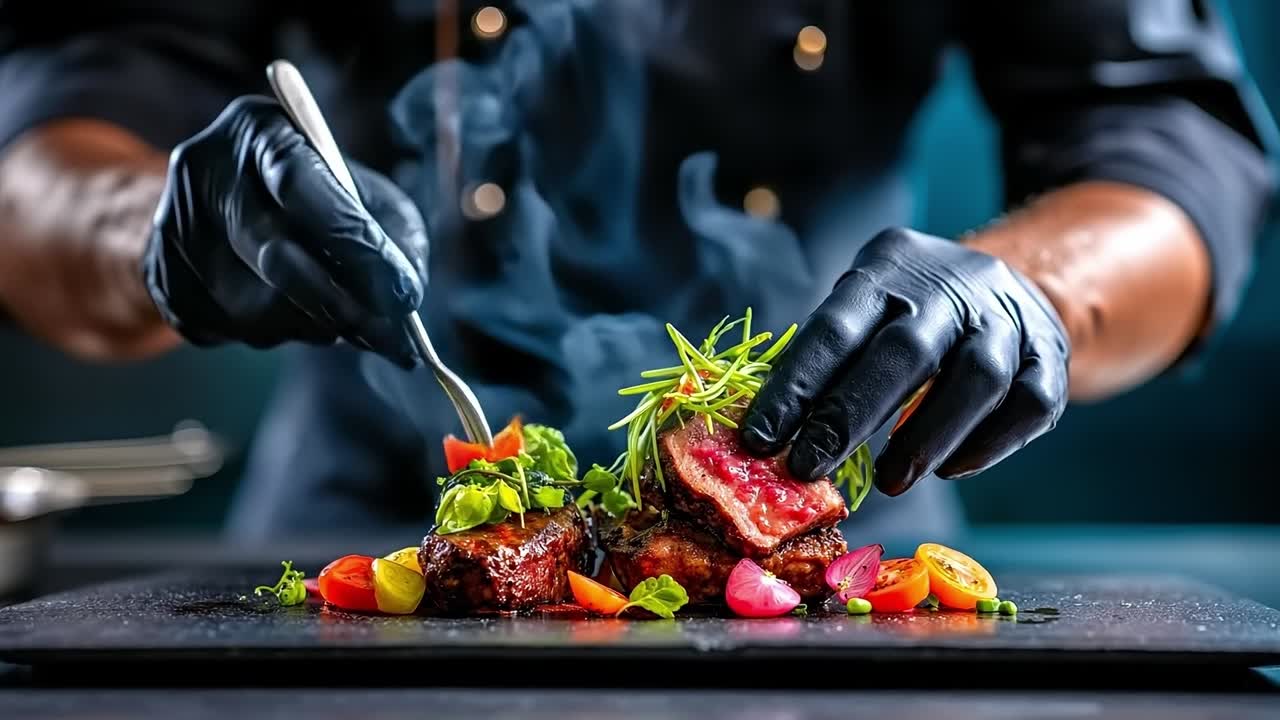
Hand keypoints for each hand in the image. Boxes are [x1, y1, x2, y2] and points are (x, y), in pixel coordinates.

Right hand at [142, 96, 428, 366]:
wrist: (225, 204)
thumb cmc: (316, 194)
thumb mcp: (364, 192)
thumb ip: (395, 234)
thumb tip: (406, 294)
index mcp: (258, 131)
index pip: (300, 184)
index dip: (355, 244)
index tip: (404, 294)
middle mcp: (203, 172)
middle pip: (274, 257)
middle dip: (343, 305)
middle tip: (392, 337)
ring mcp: (173, 229)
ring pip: (257, 308)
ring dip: (317, 326)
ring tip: (348, 319)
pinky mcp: (163, 281)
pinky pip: (234, 331)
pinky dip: (283, 334)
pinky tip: (299, 314)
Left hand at [742, 228, 1069, 494]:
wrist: (1015, 280)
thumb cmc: (913, 311)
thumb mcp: (868, 305)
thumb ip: (830, 358)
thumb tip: (773, 433)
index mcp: (888, 270)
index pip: (836, 327)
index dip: (796, 386)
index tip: (760, 438)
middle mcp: (951, 288)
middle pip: (904, 352)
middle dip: (849, 416)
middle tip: (808, 466)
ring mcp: (1007, 319)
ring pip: (977, 379)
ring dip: (926, 438)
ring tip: (887, 482)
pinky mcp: (1050, 354)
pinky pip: (1028, 403)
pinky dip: (987, 444)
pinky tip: (949, 469)